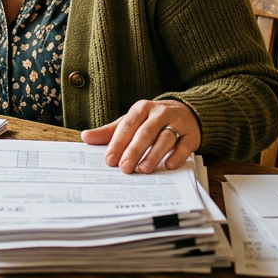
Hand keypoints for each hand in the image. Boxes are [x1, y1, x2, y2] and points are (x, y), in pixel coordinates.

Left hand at [81, 99, 200, 173]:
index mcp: (142, 108)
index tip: (109, 160)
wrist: (187, 112)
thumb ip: (110, 131)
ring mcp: (178, 122)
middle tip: (124, 168)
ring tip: (143, 169)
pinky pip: (184, 145)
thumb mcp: (132, 122)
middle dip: (134, 151)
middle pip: (146, 132)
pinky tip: (169, 166)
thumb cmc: (152, 121)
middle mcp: (160, 113)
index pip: (128, 126)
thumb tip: (85, 137)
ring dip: (154, 154)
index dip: (118, 143)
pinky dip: (177, 155)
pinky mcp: (192, 134)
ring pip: (165, 138)